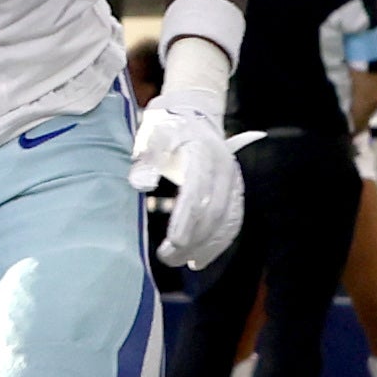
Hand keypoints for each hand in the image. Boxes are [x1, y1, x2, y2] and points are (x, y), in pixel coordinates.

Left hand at [127, 90, 245, 267]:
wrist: (196, 113)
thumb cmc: (168, 126)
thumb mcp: (152, 133)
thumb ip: (145, 158)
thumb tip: (140, 184)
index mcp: (203, 154)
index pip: (197, 194)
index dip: (186, 220)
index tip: (172, 242)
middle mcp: (224, 169)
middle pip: (213, 213)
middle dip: (193, 240)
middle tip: (168, 257)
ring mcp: (233, 181)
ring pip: (227, 221)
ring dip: (206, 247)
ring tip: (182, 263)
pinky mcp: (236, 191)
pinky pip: (232, 222)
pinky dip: (218, 244)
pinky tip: (199, 259)